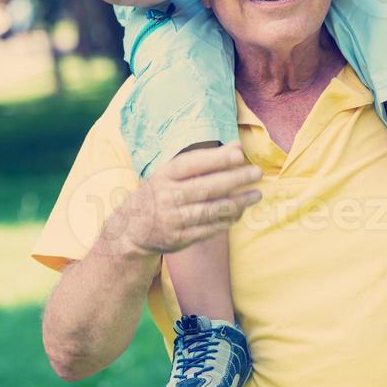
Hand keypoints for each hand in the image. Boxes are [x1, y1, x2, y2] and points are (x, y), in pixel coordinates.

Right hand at [112, 143, 261, 255]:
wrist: (131, 231)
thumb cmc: (159, 194)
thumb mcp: (170, 173)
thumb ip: (203, 161)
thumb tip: (237, 147)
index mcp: (163, 176)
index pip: (191, 164)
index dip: (216, 159)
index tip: (239, 153)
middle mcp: (167, 197)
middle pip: (205, 187)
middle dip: (234, 179)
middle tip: (256, 173)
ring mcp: (173, 220)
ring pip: (211, 210)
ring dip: (237, 202)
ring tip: (256, 194)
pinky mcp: (179, 239)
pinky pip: (209, 229)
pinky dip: (227, 220)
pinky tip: (240, 212)